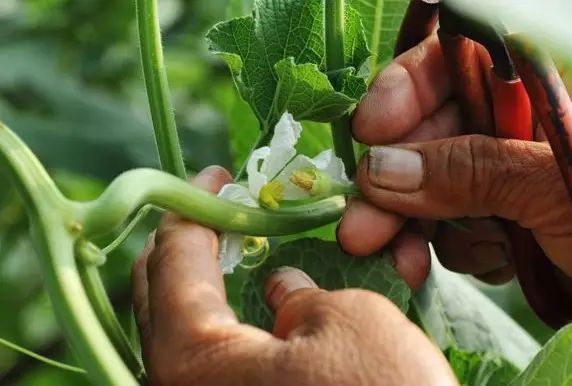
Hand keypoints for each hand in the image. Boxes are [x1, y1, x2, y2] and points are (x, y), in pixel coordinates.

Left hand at [131, 166, 455, 385]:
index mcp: (193, 359)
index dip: (193, 207)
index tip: (216, 175)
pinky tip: (265, 311)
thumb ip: (301, 295)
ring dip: (213, 286)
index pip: (172, 259)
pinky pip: (217, 365)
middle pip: (161, 298)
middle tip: (223, 213)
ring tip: (245, 254)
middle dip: (190, 246)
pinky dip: (232, 327)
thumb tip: (279, 293)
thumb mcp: (349, 321)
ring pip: (189, 334)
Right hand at [337, 34, 571, 363]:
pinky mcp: (515, 226)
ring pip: (438, 188)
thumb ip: (476, 172)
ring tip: (400, 263)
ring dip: (413, 226)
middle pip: (437, 134)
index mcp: (558, 90)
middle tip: (359, 227)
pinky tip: (480, 266)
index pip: (465, 64)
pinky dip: (452, 250)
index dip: (410, 90)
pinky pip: (459, 229)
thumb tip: (382, 167)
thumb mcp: (570, 191)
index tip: (370, 132)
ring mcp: (519, 179)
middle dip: (394, 181)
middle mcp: (529, 128)